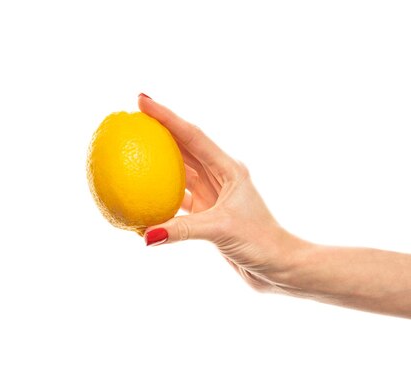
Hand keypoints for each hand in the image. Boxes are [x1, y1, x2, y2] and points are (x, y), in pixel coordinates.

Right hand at [139, 94, 303, 292]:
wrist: (278, 265)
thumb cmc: (261, 241)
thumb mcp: (221, 230)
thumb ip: (182, 230)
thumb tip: (146, 235)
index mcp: (228, 169)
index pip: (192, 136)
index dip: (166, 116)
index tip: (142, 101)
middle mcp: (219, 177)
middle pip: (183, 147)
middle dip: (159, 131)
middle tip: (131, 119)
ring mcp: (212, 195)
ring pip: (179, 172)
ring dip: (157, 162)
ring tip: (132, 150)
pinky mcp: (206, 214)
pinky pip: (177, 200)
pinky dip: (159, 198)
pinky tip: (140, 198)